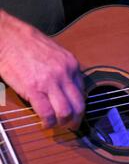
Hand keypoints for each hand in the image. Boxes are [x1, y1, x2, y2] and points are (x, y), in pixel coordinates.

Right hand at [0, 10, 84, 128]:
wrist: (10, 38)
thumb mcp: (55, 53)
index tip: (74, 111)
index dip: (78, 104)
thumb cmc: (29, 44)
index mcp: (71, 64)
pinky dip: (48, 122)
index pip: (82, 91)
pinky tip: (44, 123)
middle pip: (78, 104)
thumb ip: (64, 69)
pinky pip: (47, 113)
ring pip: (65, 112)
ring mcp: (50, 81)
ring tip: (57, 124)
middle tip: (71, 125)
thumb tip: (67, 87)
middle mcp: (64, 73)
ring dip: (62, 123)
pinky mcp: (34, 89)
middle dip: (76, 119)